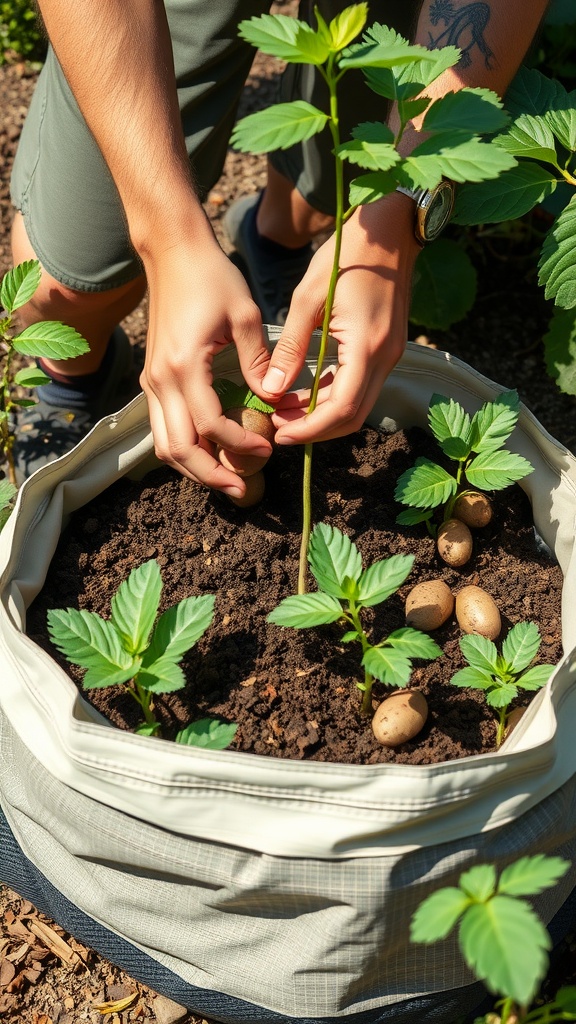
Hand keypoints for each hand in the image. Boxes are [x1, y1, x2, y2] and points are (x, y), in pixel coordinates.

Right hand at [140, 238, 273, 496]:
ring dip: (194, 469)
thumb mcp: (246, 314)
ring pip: (164, 445)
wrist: (172, 252)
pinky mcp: (152, 380)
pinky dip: (183, 449)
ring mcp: (151, 382)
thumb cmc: (212, 277)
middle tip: (244, 488)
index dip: (239, 445)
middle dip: (211, 475)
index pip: (210, 425)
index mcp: (184, 365)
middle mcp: (160, 380)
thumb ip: (258, 362)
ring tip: (227, 479)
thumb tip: (273, 401)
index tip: (268, 448)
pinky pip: (162, 429)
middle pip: (178, 449)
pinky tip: (211, 453)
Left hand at [261, 192, 420, 444]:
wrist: (390, 229)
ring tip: (284, 410)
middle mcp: (385, 357)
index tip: (279, 432)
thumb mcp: (308, 298)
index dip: (309, 429)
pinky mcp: (386, 348)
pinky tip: (305, 392)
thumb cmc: (346, 254)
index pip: (341, 408)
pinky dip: (333, 395)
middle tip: (278, 428)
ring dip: (323, 415)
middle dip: (315, 430)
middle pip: (353, 416)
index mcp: (367, 346)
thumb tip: (272, 390)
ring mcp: (390, 354)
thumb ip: (290, 347)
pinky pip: (360, 385)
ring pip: (358, 404)